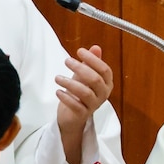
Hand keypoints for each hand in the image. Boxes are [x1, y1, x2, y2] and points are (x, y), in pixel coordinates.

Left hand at [55, 45, 112, 163]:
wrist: (72, 116)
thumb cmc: (79, 93)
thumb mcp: (84, 76)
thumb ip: (91, 63)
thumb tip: (95, 47)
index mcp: (106, 83)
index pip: (104, 70)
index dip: (93, 59)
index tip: (79, 51)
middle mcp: (103, 94)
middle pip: (95, 80)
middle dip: (80, 68)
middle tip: (66, 61)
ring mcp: (94, 105)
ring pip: (85, 93)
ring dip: (69, 83)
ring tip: (57, 77)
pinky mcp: (83, 115)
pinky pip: (76, 106)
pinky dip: (66, 98)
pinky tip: (58, 91)